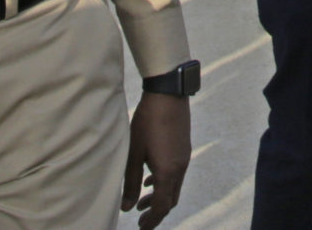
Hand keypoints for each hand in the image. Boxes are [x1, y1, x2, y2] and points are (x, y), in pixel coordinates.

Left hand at [123, 88, 190, 226]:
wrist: (167, 95)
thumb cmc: (147, 122)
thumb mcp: (134, 153)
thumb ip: (131, 182)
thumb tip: (127, 207)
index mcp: (167, 172)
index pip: (162, 206)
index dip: (152, 221)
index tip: (141, 228)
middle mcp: (180, 168)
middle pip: (170, 200)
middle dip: (156, 212)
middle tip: (141, 220)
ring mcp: (184, 158)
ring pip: (173, 187)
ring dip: (159, 197)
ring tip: (142, 202)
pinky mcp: (183, 149)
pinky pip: (175, 174)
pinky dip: (164, 183)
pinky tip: (150, 178)